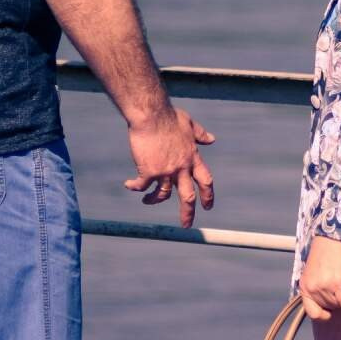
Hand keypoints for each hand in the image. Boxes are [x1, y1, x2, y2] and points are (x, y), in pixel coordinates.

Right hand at [124, 106, 214, 227]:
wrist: (151, 115)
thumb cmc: (169, 116)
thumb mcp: (189, 124)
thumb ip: (200, 134)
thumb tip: (211, 139)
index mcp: (193, 158)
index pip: (205, 181)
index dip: (208, 195)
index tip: (208, 206)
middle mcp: (181, 168)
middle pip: (188, 196)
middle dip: (187, 213)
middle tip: (186, 224)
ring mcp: (165, 171)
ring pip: (162, 195)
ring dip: (154, 200)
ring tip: (147, 201)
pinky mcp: (149, 171)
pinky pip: (142, 186)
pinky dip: (136, 187)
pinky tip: (129, 185)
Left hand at [299, 235, 340, 320]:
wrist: (331, 238)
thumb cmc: (324, 254)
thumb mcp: (313, 274)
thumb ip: (316, 289)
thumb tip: (329, 307)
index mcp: (304, 287)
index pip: (312, 313)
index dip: (323, 314)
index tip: (330, 309)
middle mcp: (312, 289)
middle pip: (329, 308)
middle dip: (336, 299)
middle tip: (338, 283)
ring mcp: (323, 287)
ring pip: (339, 305)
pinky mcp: (336, 284)